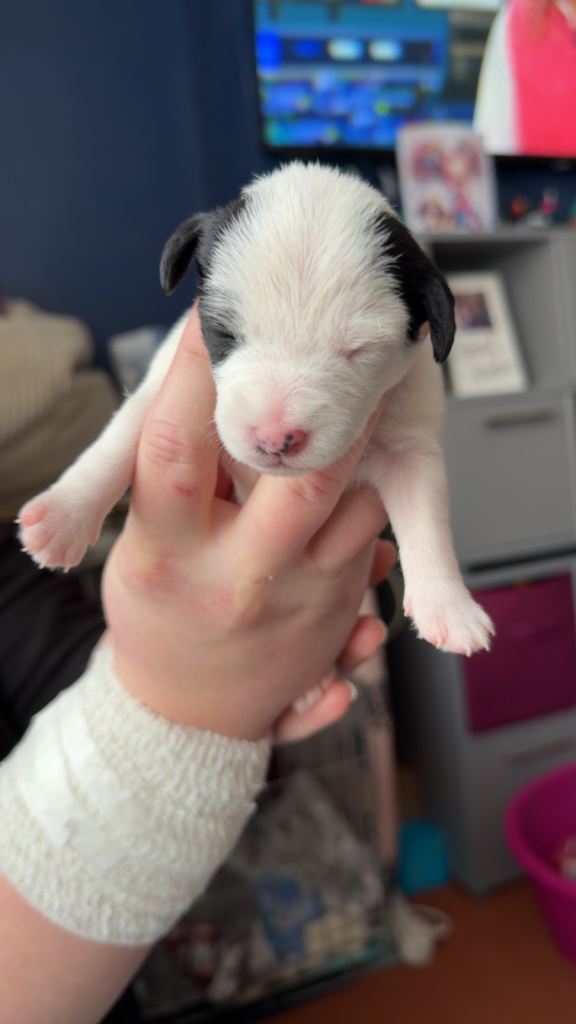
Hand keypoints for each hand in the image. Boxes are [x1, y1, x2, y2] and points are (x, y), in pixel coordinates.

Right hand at [103, 307, 393, 740]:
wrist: (186, 714)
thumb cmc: (159, 607)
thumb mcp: (143, 545)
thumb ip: (175, 480)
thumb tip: (211, 386)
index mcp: (169, 553)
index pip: (176, 451)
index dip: (188, 376)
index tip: (205, 321)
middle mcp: (240, 579)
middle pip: (304, 480)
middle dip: (331, 417)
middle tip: (336, 373)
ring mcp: (301, 607)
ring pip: (360, 507)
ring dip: (356, 464)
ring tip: (343, 442)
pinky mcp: (340, 623)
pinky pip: (379, 550)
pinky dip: (367, 517)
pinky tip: (349, 505)